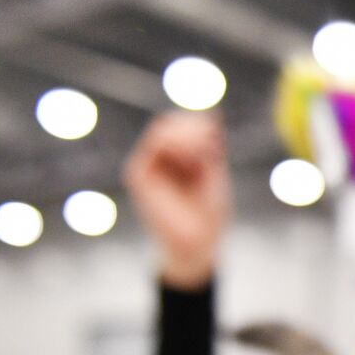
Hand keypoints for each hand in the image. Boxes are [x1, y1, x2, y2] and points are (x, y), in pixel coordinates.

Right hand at [122, 112, 231, 290]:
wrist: (199, 242)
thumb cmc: (211, 213)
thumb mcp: (215, 172)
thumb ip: (211, 144)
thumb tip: (213, 112)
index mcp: (181, 158)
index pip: (185, 124)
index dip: (199, 123)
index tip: (216, 135)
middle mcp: (162, 159)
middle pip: (172, 121)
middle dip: (193, 126)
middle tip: (211, 141)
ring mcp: (149, 165)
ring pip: (162, 128)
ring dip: (186, 135)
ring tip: (203, 154)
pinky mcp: (138, 173)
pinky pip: (153, 144)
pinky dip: (174, 143)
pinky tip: (191, 158)